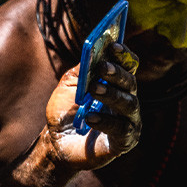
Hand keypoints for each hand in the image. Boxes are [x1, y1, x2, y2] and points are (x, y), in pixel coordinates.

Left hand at [42, 42, 140, 170]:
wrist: (57, 141)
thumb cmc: (66, 110)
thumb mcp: (70, 85)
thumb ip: (82, 70)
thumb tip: (93, 52)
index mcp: (116, 84)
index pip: (128, 66)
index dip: (123, 55)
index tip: (113, 45)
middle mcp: (127, 100)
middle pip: (130, 83)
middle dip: (117, 73)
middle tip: (103, 67)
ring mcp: (128, 122)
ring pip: (129, 104)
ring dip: (111, 94)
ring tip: (93, 90)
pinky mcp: (124, 141)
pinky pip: (121, 130)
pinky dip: (105, 121)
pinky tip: (90, 117)